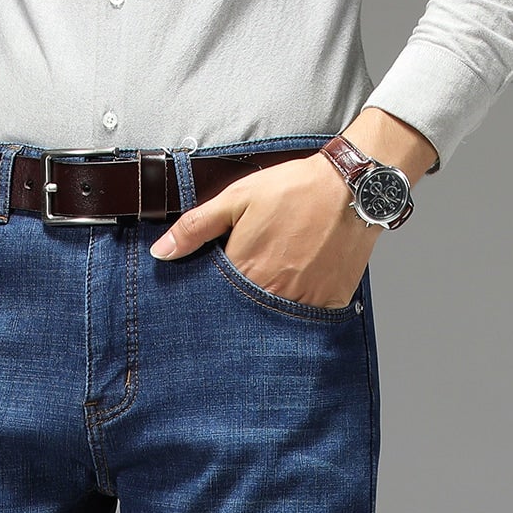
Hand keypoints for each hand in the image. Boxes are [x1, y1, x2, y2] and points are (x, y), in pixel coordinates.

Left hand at [149, 110, 434, 309]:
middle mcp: (271, 294)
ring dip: (269, 317)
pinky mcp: (328, 305)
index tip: (214, 293)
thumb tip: (161, 252)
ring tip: (274, 292)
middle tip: (248, 292)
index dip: (214, 297)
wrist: (351, 187)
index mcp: (245, 271)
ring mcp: (302, 303)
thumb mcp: (236, 199)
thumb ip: (196, 227)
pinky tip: (298, 299)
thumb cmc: (294, 190)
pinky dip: (300, 320)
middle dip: (239, 312)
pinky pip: (308, 325)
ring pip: (275, 324)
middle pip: (244, 317)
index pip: (216, 300)